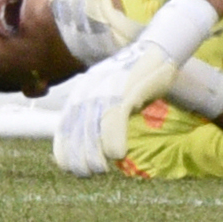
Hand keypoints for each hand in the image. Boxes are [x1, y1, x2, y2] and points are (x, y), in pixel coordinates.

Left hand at [53, 50, 150, 175]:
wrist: (157, 49)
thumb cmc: (133, 76)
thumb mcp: (108, 91)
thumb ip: (96, 110)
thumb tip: (89, 140)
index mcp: (82, 90)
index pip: (66, 124)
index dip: (65, 147)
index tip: (68, 166)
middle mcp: (90, 89)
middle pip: (77, 129)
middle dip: (79, 155)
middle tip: (87, 172)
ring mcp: (107, 89)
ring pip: (94, 127)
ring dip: (94, 153)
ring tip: (99, 169)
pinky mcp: (126, 91)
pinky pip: (116, 120)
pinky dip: (114, 140)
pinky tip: (117, 155)